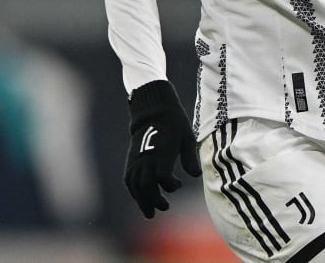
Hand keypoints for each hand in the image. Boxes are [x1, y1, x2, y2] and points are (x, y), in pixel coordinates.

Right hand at [124, 80, 201, 217]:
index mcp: (163, 151)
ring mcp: (137, 158)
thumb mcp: (187, 138)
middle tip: (165, 207)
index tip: (178, 184)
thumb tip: (195, 175)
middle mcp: (147, 156)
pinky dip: (134, 191)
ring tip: (150, 212)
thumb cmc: (175, 124)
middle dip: (155, 199)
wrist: (154, 110)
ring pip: (135, 185)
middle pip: (146, 184)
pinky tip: (140, 199)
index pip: (162, 176)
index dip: (169, 185)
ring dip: (142, 200)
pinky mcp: (131, 159)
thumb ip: (190, 158)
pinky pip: (129, 179)